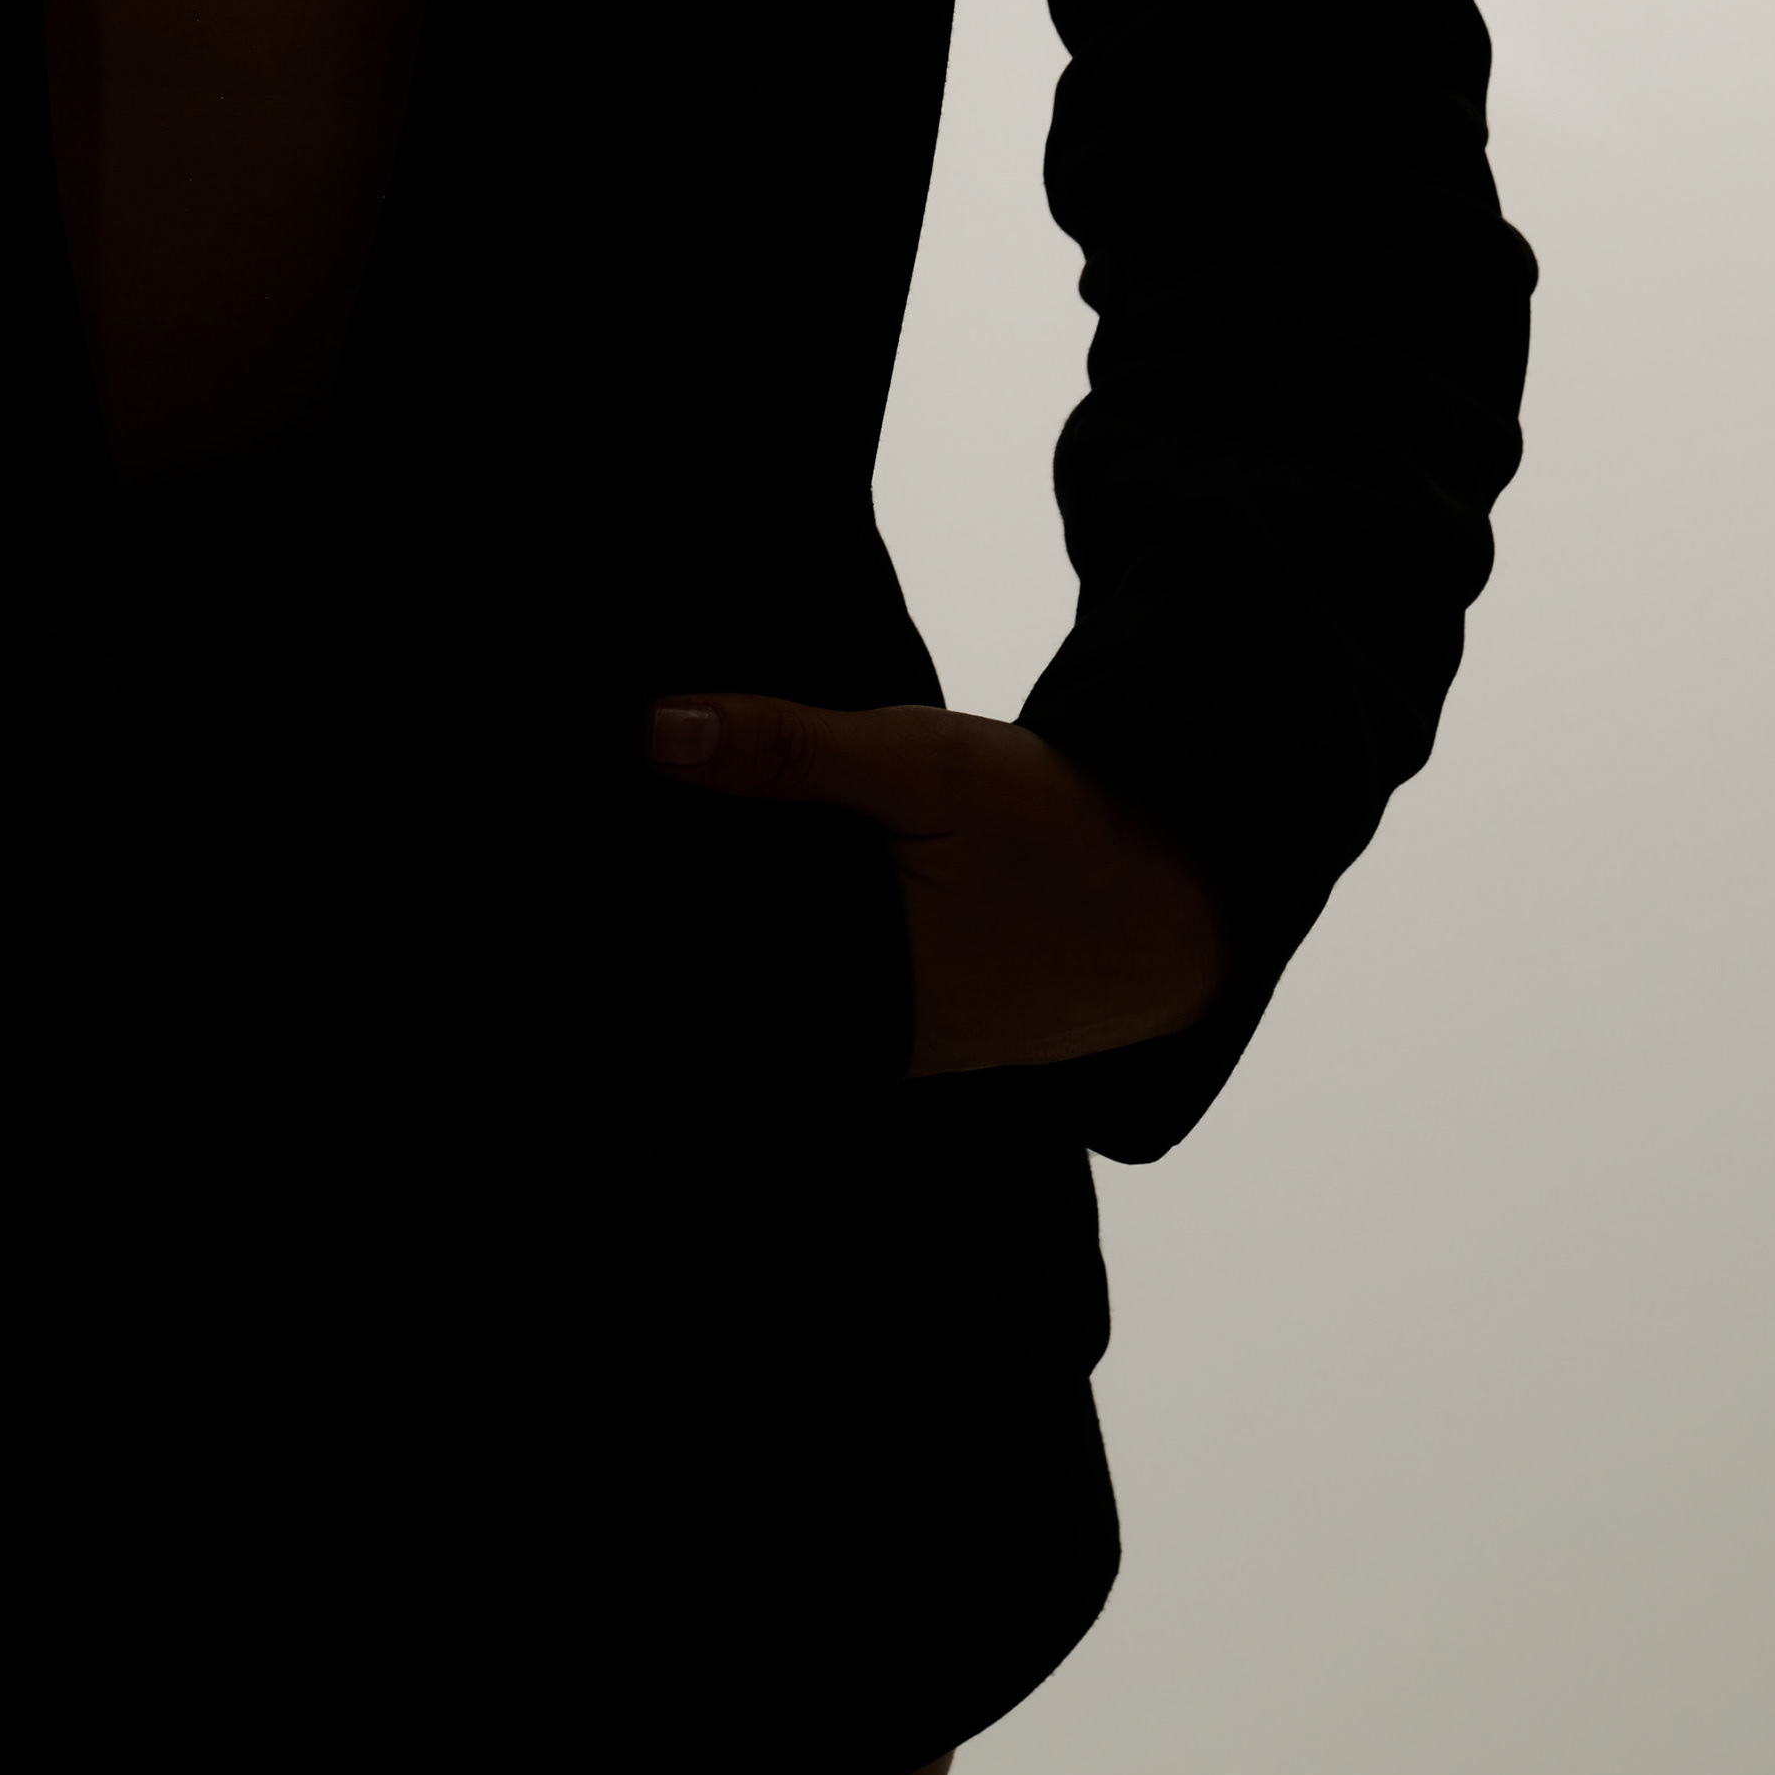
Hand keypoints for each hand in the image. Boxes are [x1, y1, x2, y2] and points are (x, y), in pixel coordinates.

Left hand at [645, 691, 1224, 1074]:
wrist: (1184, 883)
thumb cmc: (1055, 828)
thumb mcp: (920, 768)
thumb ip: (791, 750)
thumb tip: (656, 730)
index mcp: (854, 1006)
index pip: (702, 984)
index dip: (638, 930)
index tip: (590, 861)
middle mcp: (867, 1044)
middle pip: (738, 982)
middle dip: (687, 919)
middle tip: (620, 833)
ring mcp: (900, 1039)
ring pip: (790, 981)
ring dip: (751, 921)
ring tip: (682, 839)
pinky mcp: (926, 1016)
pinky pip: (840, 976)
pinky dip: (809, 927)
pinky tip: (780, 867)